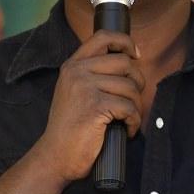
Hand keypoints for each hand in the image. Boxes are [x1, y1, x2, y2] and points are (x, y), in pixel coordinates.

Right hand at [32, 29, 143, 182]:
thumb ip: (93, 74)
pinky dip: (133, 122)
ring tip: (126, 120)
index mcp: (72, 66)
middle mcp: (77, 72)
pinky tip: (126, 130)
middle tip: (132, 101)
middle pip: (125, 63)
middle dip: (137, 83)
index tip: (136, 54)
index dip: (125, 42)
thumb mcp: (75, 92)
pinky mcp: (95, 106)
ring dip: (135, 107)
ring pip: (131, 87)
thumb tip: (130, 62)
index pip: (103, 37)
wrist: (55, 156)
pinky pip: (129, 108)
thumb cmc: (71, 128)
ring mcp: (85, 88)